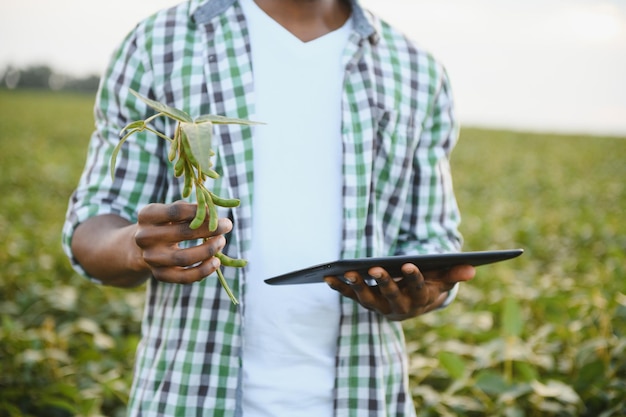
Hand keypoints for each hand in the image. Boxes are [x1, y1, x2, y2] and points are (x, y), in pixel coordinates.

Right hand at [134, 201, 231, 283]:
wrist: (143, 248)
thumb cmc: (166, 224)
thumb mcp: (172, 211)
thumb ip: (190, 209)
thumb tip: (212, 213)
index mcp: (147, 215)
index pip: (177, 211)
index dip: (199, 211)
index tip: (215, 211)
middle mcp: (144, 237)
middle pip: (183, 233)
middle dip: (210, 229)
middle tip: (227, 225)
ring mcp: (151, 258)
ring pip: (184, 258)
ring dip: (209, 251)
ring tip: (222, 242)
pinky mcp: (159, 275)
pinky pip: (184, 277)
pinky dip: (203, 271)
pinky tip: (216, 262)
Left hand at [324, 263, 474, 320]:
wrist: (414, 304)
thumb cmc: (430, 285)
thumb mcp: (443, 279)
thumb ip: (455, 274)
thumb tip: (472, 269)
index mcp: (419, 299)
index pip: (417, 289)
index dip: (414, 277)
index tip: (408, 265)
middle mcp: (398, 307)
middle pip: (390, 295)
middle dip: (382, 281)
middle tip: (374, 267)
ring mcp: (380, 306)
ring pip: (367, 298)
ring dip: (356, 286)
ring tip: (346, 272)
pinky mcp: (365, 302)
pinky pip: (350, 296)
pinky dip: (339, 288)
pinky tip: (327, 276)